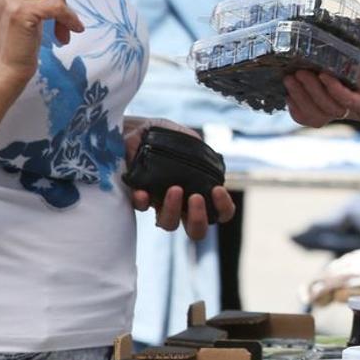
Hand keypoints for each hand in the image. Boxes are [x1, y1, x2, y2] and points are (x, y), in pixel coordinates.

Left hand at [122, 117, 233, 240]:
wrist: (135, 129)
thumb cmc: (165, 135)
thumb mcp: (186, 138)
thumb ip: (198, 149)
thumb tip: (205, 158)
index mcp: (200, 190)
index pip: (220, 212)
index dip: (223, 207)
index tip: (217, 190)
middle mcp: (181, 204)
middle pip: (196, 230)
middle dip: (199, 218)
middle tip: (195, 197)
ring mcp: (159, 203)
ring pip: (168, 224)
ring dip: (173, 210)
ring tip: (174, 189)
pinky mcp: (138, 198)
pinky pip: (140, 208)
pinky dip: (143, 201)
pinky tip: (142, 191)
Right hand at [284, 31, 359, 127]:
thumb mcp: (354, 39)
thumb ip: (332, 33)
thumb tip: (304, 18)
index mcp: (339, 96)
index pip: (308, 112)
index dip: (294, 102)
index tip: (283, 81)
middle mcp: (348, 107)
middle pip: (313, 114)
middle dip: (298, 96)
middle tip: (290, 76)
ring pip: (328, 111)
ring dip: (312, 92)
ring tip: (303, 73)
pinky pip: (350, 104)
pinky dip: (335, 91)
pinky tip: (326, 76)